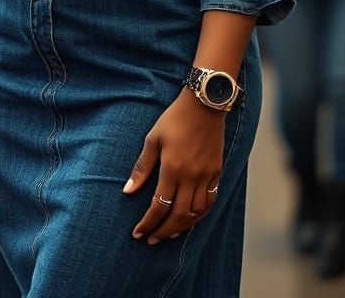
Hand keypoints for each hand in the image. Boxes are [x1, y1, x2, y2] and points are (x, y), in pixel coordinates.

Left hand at [124, 88, 224, 244]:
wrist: (205, 105)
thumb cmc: (175, 119)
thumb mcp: (153, 139)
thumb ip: (142, 167)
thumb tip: (127, 191)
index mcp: (172, 169)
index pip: (159, 206)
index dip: (147, 223)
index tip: (138, 233)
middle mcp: (191, 177)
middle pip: (178, 215)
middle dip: (162, 231)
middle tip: (151, 240)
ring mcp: (206, 176)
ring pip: (196, 213)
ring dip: (182, 226)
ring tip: (169, 232)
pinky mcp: (216, 172)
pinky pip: (210, 202)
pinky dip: (200, 215)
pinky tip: (191, 218)